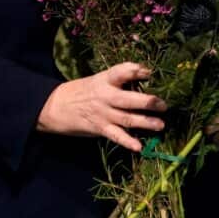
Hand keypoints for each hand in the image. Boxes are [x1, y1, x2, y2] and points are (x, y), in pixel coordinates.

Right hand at [37, 62, 166, 151]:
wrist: (54, 106)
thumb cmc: (82, 91)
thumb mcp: (98, 80)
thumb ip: (117, 81)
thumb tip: (144, 80)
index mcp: (105, 80)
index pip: (121, 72)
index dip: (136, 71)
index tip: (149, 72)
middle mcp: (106, 96)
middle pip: (129, 99)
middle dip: (148, 102)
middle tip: (164, 105)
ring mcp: (103, 114)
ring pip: (128, 119)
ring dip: (146, 123)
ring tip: (160, 125)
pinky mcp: (99, 128)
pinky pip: (116, 136)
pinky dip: (127, 142)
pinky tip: (139, 147)